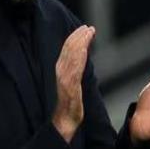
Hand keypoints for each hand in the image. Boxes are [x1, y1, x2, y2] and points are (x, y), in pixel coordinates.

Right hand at [52, 25, 95, 142]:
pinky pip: (74, 69)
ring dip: (80, 42)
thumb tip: (83, 55)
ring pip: (71, 56)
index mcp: (61, 68)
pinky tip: (84, 49)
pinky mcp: (69, 86)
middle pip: (69, 49)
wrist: (65, 121)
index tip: (85, 28)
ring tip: (88, 32)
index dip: (75, 37)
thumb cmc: (71, 103)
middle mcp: (61, 70)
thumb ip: (76, 68)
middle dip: (78, 36)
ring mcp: (64, 78)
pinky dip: (78, 57)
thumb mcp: (74, 81)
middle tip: (89, 27)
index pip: (67, 49)